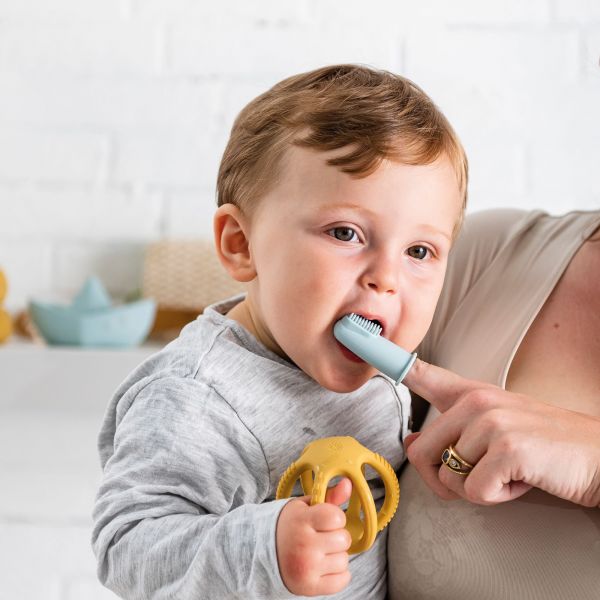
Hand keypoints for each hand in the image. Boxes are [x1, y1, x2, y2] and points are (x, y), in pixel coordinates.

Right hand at [276, 477, 352, 595]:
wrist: (264, 553)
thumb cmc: (290, 525)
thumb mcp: (305, 507)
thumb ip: (329, 497)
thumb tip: (349, 484)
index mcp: (301, 521)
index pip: (336, 516)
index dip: (335, 517)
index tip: (325, 519)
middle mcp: (304, 545)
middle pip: (344, 539)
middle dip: (337, 536)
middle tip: (322, 536)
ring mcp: (307, 568)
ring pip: (344, 560)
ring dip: (337, 555)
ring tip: (321, 551)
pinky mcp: (309, 587)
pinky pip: (342, 580)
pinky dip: (338, 574)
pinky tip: (324, 566)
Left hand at [403, 359, 599, 507]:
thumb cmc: (545, 446)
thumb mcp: (494, 433)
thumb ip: (451, 434)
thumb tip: (410, 443)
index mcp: (471, 393)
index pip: (423, 373)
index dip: (387, 357)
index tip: (359, 338)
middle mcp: (476, 401)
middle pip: (421, 452)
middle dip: (443, 479)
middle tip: (479, 476)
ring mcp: (491, 422)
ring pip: (448, 477)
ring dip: (479, 488)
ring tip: (510, 471)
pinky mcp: (507, 448)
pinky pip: (473, 492)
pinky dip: (497, 498)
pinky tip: (521, 480)